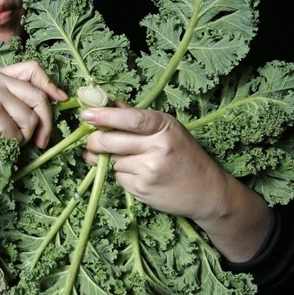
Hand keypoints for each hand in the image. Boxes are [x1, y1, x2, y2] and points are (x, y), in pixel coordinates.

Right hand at [0, 61, 66, 167]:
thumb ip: (9, 97)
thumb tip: (46, 105)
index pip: (33, 69)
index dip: (51, 84)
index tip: (61, 100)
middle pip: (39, 97)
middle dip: (47, 123)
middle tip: (42, 141)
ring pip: (31, 119)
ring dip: (25, 137)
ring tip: (8, 142)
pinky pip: (17, 134)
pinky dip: (11, 145)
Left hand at [80, 102, 269, 260]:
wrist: (206, 191)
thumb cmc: (186, 155)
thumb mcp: (169, 130)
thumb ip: (139, 117)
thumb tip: (110, 103)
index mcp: (165, 127)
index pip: (130, 118)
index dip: (105, 116)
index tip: (86, 115)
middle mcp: (158, 147)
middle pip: (110, 141)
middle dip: (94, 141)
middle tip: (91, 141)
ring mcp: (149, 170)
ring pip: (111, 160)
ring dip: (107, 159)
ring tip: (119, 157)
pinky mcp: (142, 189)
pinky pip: (117, 177)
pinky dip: (118, 174)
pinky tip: (133, 172)